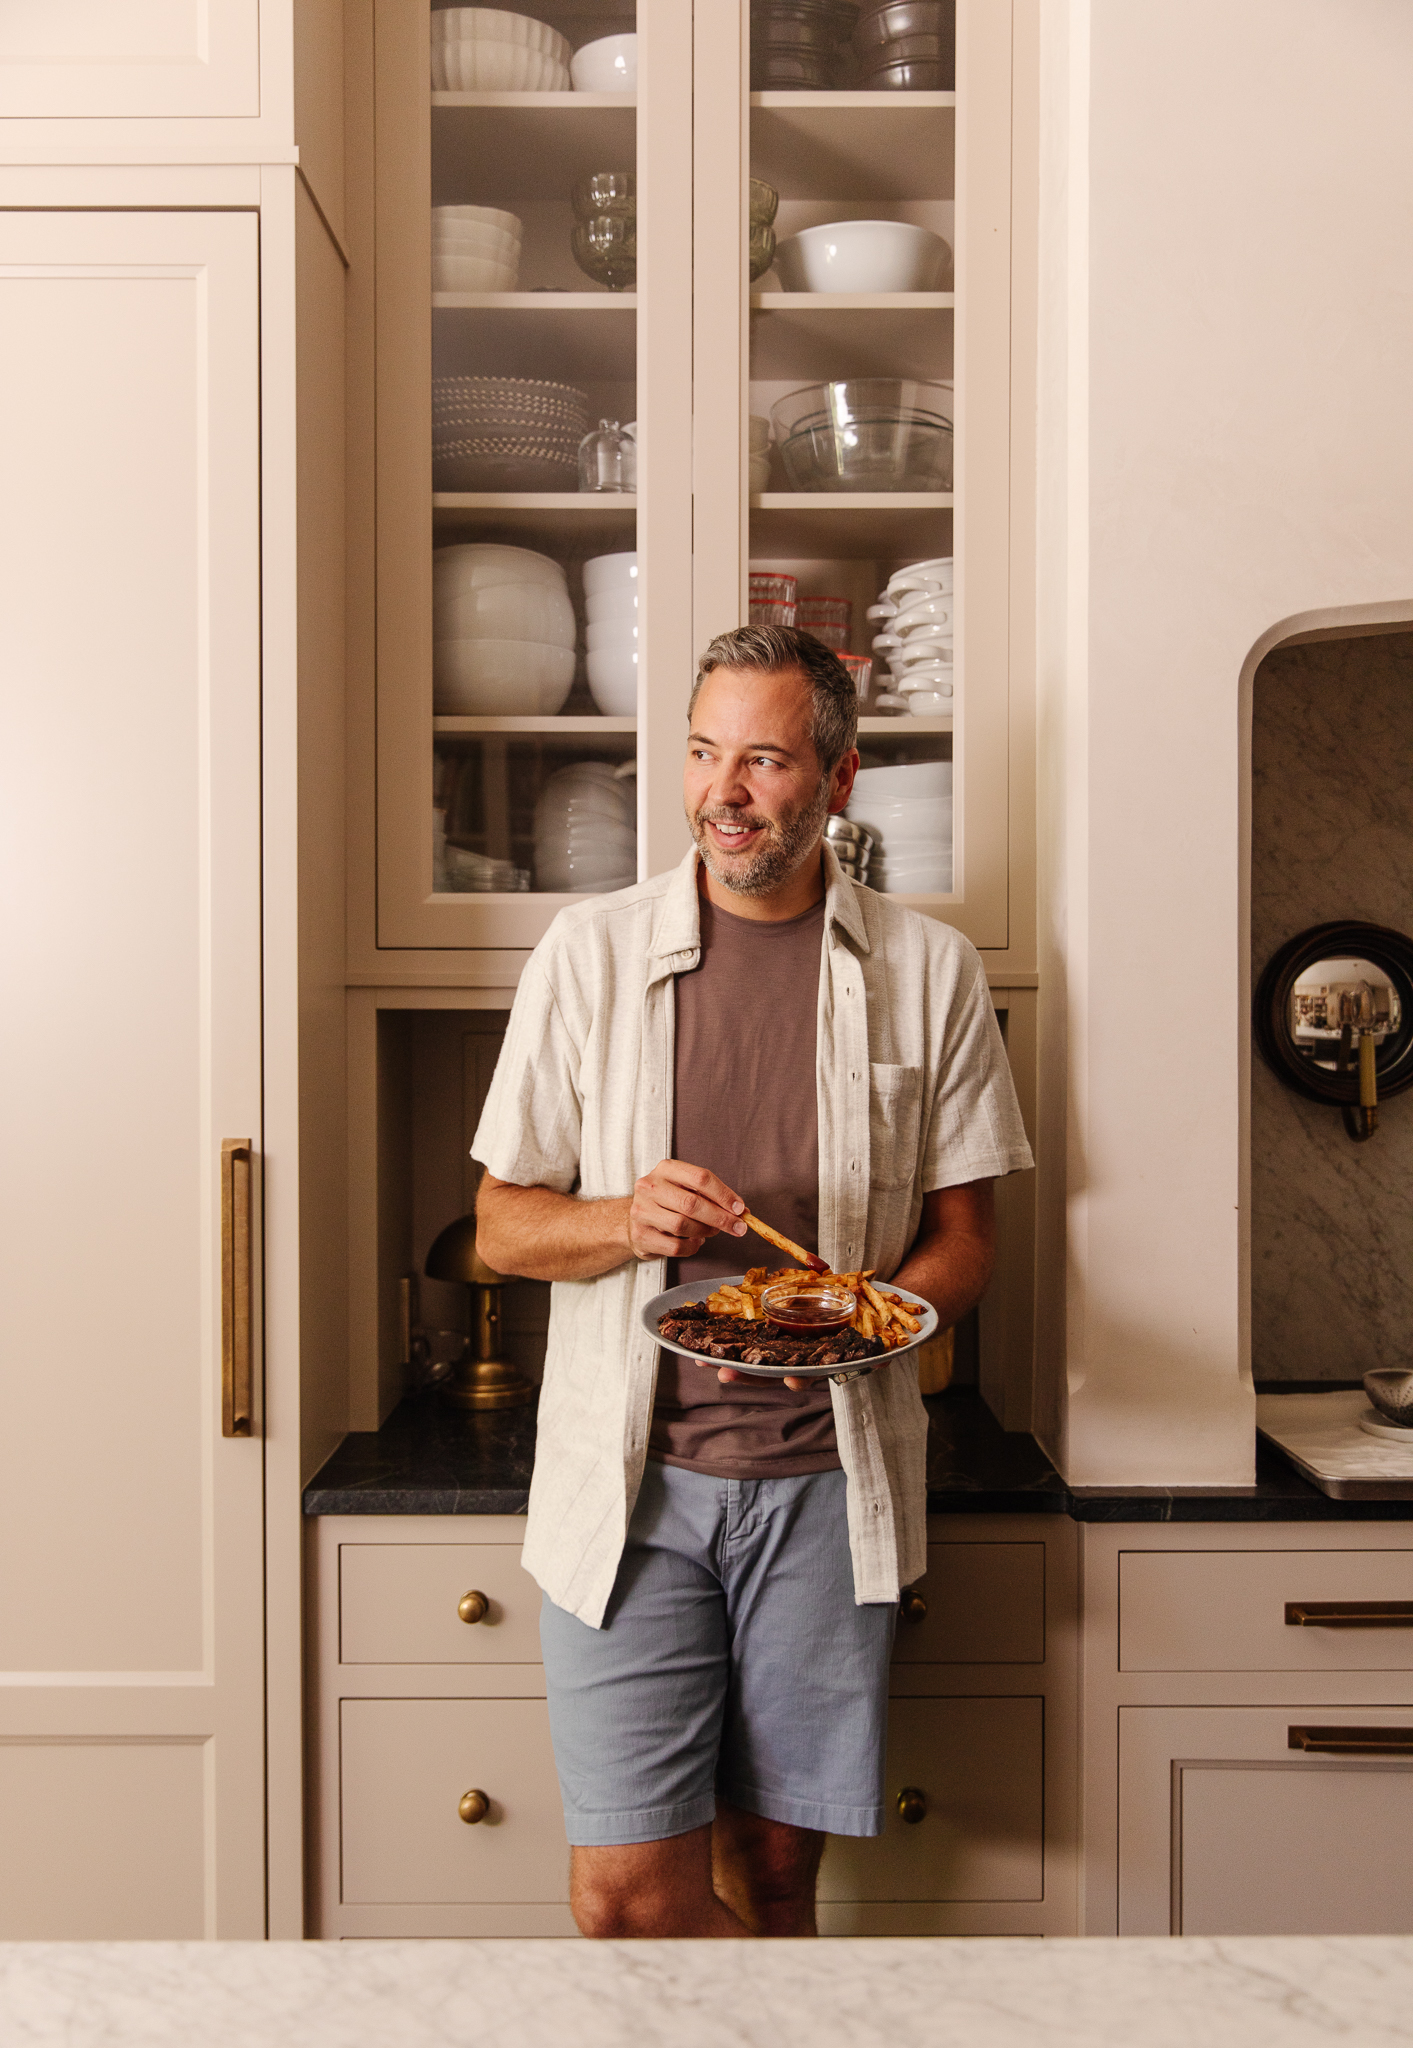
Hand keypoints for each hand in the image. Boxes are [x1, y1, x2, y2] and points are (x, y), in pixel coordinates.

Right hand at [628, 1159, 747, 1262]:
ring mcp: (641, 1211)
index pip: (700, 1178)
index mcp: (666, 1169)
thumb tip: (741, 1211)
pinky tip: (696, 1242)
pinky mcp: (640, 1235)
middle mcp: (650, 1187)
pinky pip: (675, 1246)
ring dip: (705, 1232)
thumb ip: (712, 1197)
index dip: (724, 1194)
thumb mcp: (686, 1189)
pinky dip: (692, 1247)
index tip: (740, 1208)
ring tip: (712, 1232)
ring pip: (682, 1225)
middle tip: (738, 1227)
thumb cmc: (667, 1202)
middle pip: (692, 1203)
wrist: (634, 1218)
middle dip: (720, 1218)